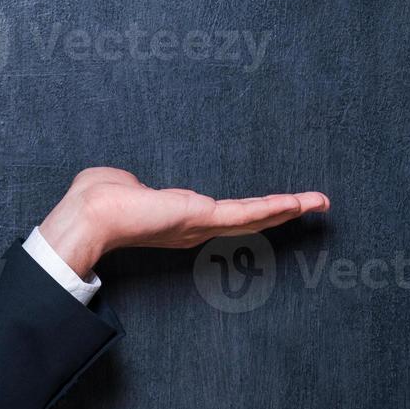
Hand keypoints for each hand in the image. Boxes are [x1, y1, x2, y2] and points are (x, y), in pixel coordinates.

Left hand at [39, 167, 329, 277]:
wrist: (92, 214)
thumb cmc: (97, 199)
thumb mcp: (120, 184)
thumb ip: (133, 184)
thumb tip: (131, 182)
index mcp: (178, 218)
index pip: (221, 215)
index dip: (247, 211)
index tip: (269, 207)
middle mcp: (194, 227)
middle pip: (246, 219)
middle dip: (280, 212)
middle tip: (310, 205)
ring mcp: (201, 225)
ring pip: (254, 216)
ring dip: (287, 209)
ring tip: (317, 202)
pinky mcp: (203, 218)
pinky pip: (247, 213)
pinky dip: (276, 208)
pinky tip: (300, 203)